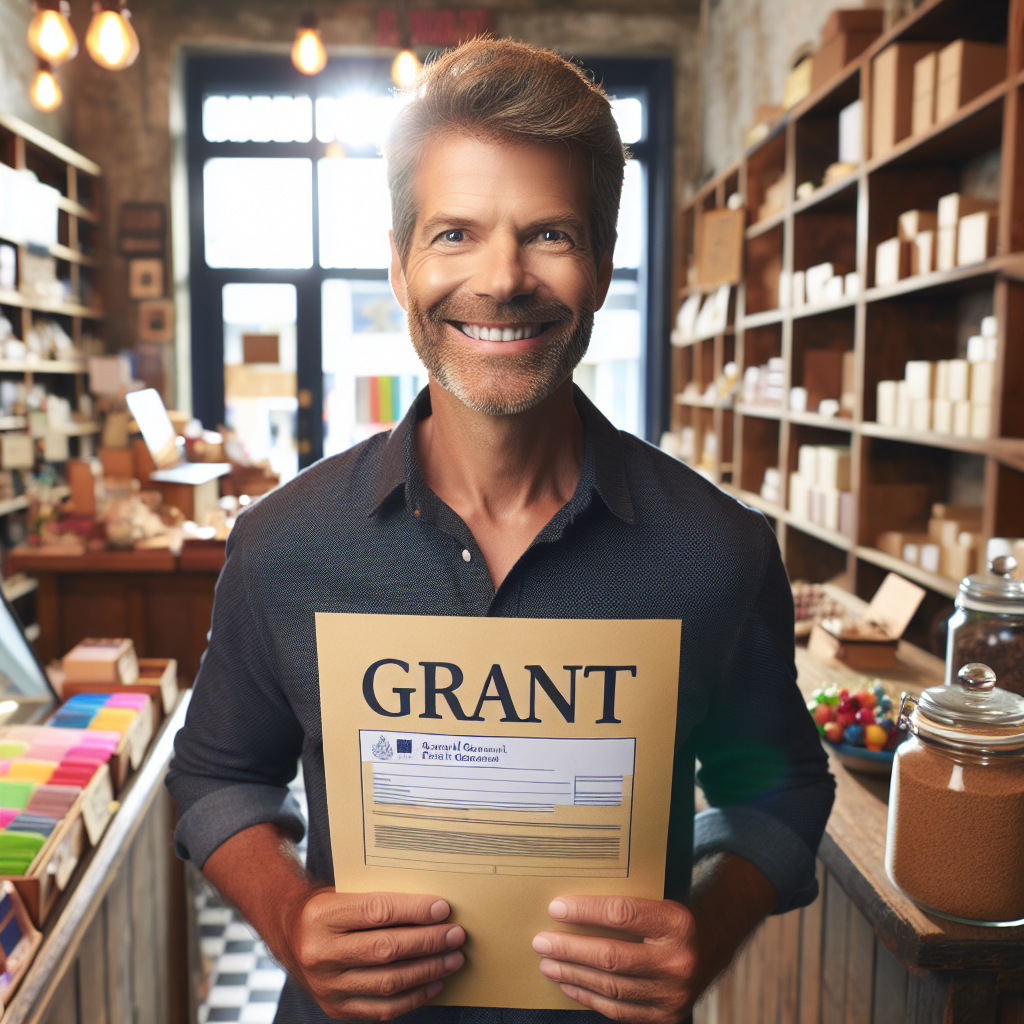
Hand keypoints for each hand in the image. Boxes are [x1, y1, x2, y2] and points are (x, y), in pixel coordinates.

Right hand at [281, 889, 465, 1020]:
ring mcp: (326, 986)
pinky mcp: (335, 1008)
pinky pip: (382, 1009)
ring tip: (452, 958)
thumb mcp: (344, 892)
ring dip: (428, 970)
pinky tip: (433, 983)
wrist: (289, 935)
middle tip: (455, 934)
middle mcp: (320, 953)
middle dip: (428, 942)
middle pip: (386, 949)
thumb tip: (431, 907)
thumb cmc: (327, 908)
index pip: (377, 912)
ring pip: (388, 982)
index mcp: (322, 916)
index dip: (414, 911)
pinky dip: (413, 997)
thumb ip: (379, 900)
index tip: (442, 908)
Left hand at [532, 895, 701, 1022]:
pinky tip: (569, 984)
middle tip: (541, 941)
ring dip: (573, 975)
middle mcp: (679, 961)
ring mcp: (674, 995)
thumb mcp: (661, 898)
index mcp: (678, 922)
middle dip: (570, 949)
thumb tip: (572, 904)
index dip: (586, 911)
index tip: (556, 908)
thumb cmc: (674, 916)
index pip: (623, 915)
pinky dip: (589, 997)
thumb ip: (626, 904)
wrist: (714, 943)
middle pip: (612, 956)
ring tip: (547, 963)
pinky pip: (619, 1010)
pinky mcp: (666, 1017)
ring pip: (611, 987)